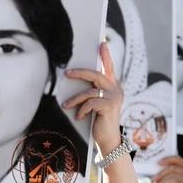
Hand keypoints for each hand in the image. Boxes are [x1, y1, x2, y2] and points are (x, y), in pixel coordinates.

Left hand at [64, 41, 124, 155]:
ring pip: (90, 91)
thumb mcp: (96, 103)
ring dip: (75, 99)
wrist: (108, 140)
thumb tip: (75, 80)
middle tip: (67, 73)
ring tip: (66, 105)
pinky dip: (82, 109)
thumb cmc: (99, 120)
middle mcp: (116, 89)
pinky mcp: (109, 107)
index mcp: (113, 86)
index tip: (102, 43)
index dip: (106, 55)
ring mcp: (114, 98)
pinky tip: (78, 116)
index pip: (109, 67)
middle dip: (80, 73)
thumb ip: (92, 91)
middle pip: (97, 75)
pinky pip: (90, 103)